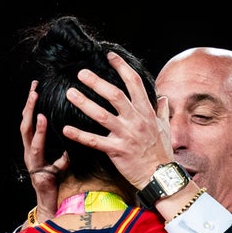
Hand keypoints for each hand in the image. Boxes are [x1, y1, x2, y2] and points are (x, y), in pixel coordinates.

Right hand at [19, 80, 68, 223]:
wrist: (49, 204)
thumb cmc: (53, 183)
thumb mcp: (61, 164)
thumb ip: (64, 153)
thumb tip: (75, 140)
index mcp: (33, 147)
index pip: (32, 122)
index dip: (33, 106)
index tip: (37, 88)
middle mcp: (28, 150)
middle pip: (25, 122)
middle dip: (29, 104)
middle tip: (34, 87)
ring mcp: (30, 158)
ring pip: (26, 132)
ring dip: (31, 114)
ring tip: (35, 99)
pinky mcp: (34, 165)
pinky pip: (36, 147)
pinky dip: (39, 133)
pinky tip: (43, 121)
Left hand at [63, 52, 172, 189]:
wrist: (160, 176)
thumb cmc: (162, 153)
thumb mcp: (165, 128)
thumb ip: (162, 111)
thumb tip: (163, 97)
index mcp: (146, 112)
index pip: (134, 83)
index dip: (122, 67)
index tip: (110, 56)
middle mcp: (136, 121)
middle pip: (115, 95)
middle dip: (97, 82)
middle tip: (81, 73)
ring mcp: (126, 135)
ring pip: (102, 115)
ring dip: (85, 103)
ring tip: (70, 93)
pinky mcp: (117, 151)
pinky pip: (95, 141)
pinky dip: (80, 135)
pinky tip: (66, 129)